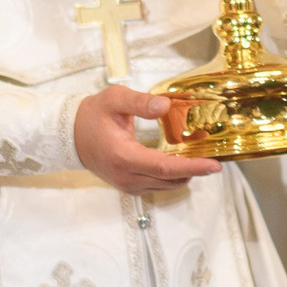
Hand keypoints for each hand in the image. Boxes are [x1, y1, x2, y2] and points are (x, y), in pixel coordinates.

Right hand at [75, 85, 220, 193]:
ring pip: (166, 185)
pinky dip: (172, 176)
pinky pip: (157, 185)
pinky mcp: (128, 187)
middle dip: (195, 170)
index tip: (214, 165)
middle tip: (215, 157)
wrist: (71, 135)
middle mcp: (126, 176)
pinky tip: (181, 161)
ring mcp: (127, 185)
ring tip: (200, 157)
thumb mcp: (115, 99)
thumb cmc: (93, 115)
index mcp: (123, 156)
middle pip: (170, 179)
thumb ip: (140, 102)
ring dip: (185, 174)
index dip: (192, 167)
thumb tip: (165, 106)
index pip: (165, 167)